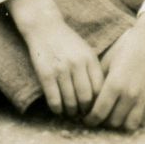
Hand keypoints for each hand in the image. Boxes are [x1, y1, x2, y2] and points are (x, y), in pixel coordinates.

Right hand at [12, 0, 103, 117]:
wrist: (45, 27)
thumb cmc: (68, 42)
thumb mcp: (86, 51)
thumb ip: (93, 70)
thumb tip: (99, 97)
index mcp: (89, 59)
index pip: (99, 89)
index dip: (98, 104)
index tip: (95, 110)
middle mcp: (77, 64)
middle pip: (86, 98)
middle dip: (85, 111)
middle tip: (83, 116)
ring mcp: (61, 69)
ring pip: (70, 102)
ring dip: (71, 112)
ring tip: (71, 114)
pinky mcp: (45, 74)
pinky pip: (54, 100)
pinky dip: (57, 109)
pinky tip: (58, 110)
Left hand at [86, 22, 144, 131]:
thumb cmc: (125, 48)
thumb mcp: (107, 62)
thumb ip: (97, 82)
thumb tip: (87, 99)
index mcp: (114, 84)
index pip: (98, 113)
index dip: (90, 120)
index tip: (87, 119)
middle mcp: (129, 94)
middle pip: (112, 122)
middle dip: (103, 122)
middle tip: (99, 117)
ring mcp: (143, 98)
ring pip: (128, 125)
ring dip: (119, 124)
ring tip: (114, 117)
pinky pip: (142, 120)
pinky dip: (133, 120)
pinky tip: (127, 113)